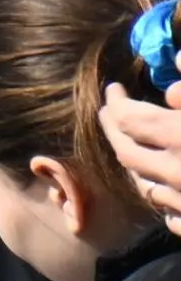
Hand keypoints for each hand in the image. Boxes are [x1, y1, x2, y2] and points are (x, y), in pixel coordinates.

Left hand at [103, 83, 180, 232]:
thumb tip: (175, 66)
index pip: (131, 119)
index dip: (118, 104)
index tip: (113, 91)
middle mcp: (176, 172)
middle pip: (127, 153)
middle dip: (114, 131)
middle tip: (107, 114)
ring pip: (144, 185)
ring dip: (135, 165)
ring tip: (130, 147)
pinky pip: (169, 214)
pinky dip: (162, 197)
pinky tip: (162, 189)